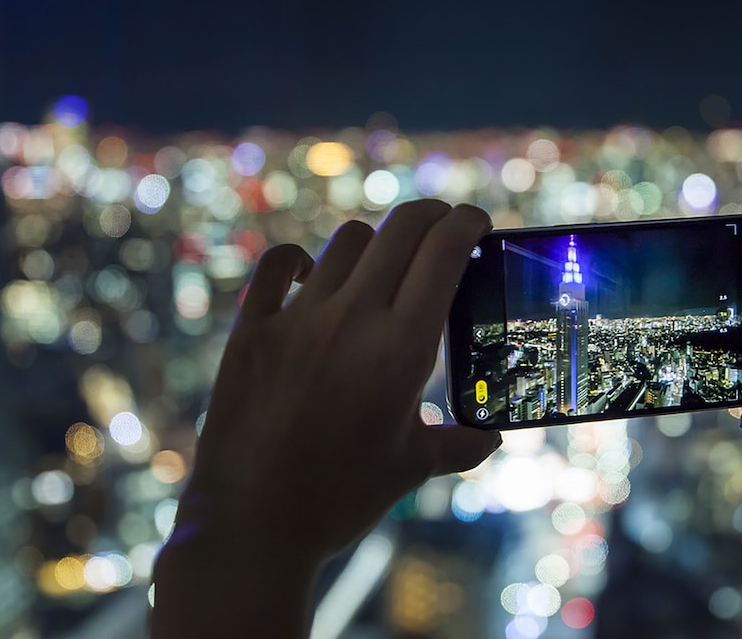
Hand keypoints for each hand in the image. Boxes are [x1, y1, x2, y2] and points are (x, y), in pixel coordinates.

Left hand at [151, 200, 501, 637]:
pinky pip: (276, 265)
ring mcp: (297, 319)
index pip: (444, 250)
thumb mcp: (409, 468)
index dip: (466, 222)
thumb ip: (457, 445)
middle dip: (431, 216)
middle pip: (401, 228)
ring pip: (347, 242)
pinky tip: (308, 274)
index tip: (475, 222)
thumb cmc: (339, 499)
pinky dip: (298, 259)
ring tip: (381, 267)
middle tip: (442, 227)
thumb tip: (490, 439)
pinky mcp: (251, 329)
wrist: (251, 526)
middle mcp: (352, 318)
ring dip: (375, 244)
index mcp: (402, 348)